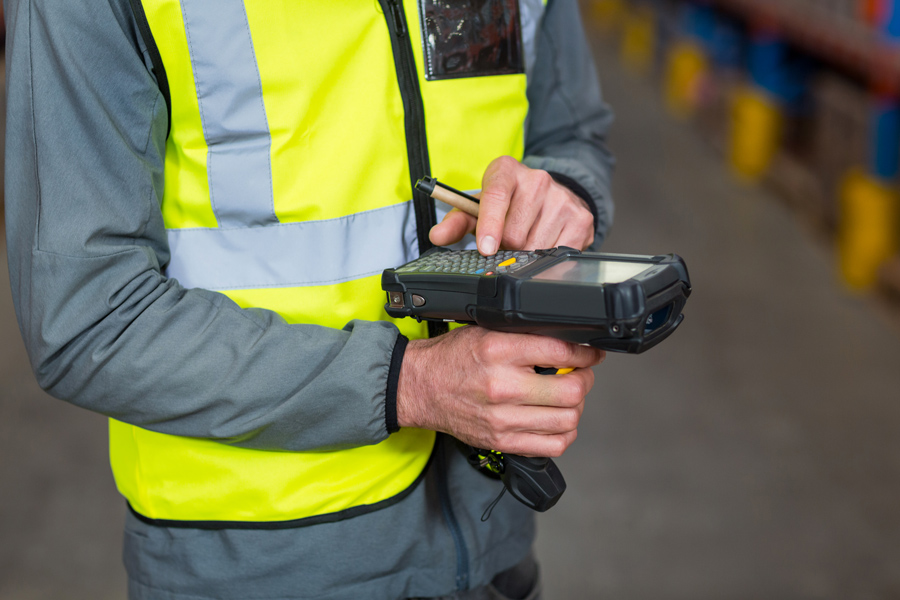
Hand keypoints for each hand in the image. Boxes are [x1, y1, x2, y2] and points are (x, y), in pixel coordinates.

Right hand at [396, 326, 605, 456]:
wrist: (419, 387)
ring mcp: (502, 418)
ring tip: (567, 397)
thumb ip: (525, 335)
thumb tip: (567, 339)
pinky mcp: (501, 441)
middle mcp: (502, 386)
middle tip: (581, 373)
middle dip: (584, 380)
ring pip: (568, 420)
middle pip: (571, 391)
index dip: (586, 353)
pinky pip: (552, 445)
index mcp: (499, 350)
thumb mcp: (486, 331)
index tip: (591, 353)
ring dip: (576, 407)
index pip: (561, 351)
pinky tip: (557, 420)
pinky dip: (564, 433)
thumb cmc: (452, 359)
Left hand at [429, 156, 594, 255]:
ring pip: (535, 246)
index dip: (490, 225)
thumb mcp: (479, 207)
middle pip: (514, 232)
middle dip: (506, 246)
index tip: (486, 248)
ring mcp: (561, 198)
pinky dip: (547, 257)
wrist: (551, 197)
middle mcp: (537, 179)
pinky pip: (558, 252)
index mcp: (506, 171)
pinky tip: (544, 243)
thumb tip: (437, 235)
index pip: (496, 196)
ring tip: (525, 240)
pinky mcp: (581, 218)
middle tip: (506, 242)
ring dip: (526, 253)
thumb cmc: (508, 204)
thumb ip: (456, 221)